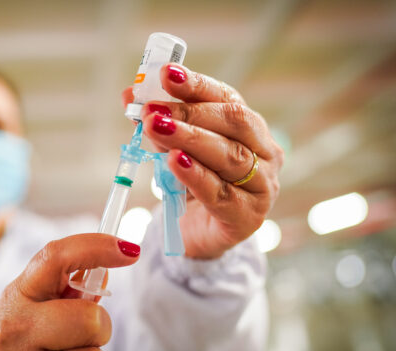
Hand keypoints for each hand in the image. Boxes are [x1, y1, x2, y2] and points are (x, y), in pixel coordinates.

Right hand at [0, 234, 139, 350]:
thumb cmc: (17, 333)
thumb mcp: (32, 302)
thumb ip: (66, 286)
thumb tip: (105, 271)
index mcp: (20, 292)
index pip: (56, 257)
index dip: (97, 247)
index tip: (129, 249)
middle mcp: (17, 325)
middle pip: (88, 317)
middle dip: (99, 324)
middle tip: (84, 330)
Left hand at [122, 64, 283, 259]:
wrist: (200, 233)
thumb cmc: (192, 184)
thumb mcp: (174, 148)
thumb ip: (159, 123)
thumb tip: (130, 95)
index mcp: (249, 128)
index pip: (227, 97)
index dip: (196, 84)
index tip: (165, 73)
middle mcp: (265, 152)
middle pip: (234, 123)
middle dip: (190, 112)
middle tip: (153, 110)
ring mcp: (262, 186)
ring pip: (229, 156)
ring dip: (189, 139)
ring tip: (156, 128)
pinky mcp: (248, 216)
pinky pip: (221, 193)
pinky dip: (196, 176)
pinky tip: (175, 161)